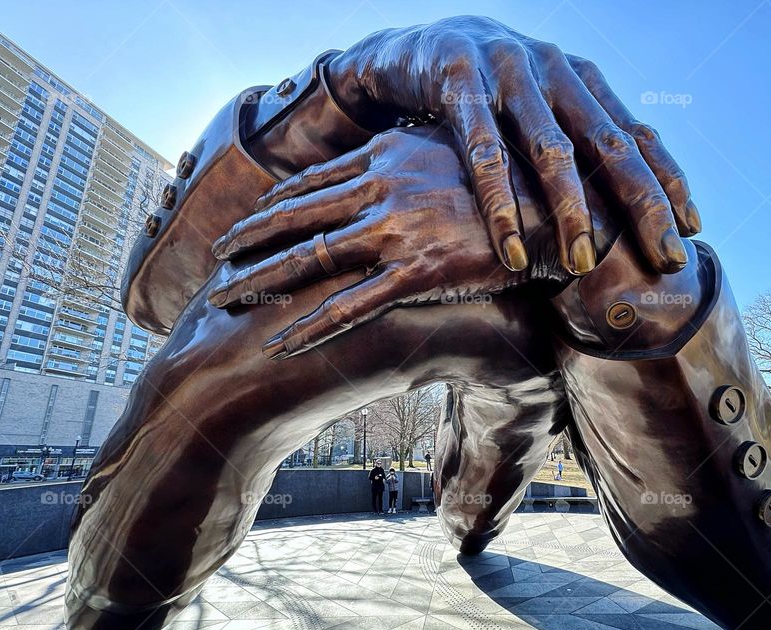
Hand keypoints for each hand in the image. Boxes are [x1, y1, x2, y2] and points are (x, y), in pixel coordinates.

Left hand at [210, 127, 550, 358]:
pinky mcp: (417, 275)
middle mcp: (381, 190)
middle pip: (294, 218)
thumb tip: (378, 152)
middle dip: (246, 241)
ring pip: (310, 260)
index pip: (310, 182)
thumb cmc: (508, 176)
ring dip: (260, 280)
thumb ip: (405, 151)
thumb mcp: (450, 146)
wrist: (558, 205)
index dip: (270, 204)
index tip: (245, 222)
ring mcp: (396, 233)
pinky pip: (350, 306)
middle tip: (213, 260)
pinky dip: (309, 327)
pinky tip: (279, 343)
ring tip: (223, 299)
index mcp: (386, 158)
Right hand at [326, 15, 699, 274]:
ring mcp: (508, 75)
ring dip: (573, 211)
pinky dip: (500, 204)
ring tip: (584, 264)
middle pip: (610, 144)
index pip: (636, 133)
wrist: (408, 47)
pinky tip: (511, 249)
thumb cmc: (483, 91)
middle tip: (668, 257)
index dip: (668, 181)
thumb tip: (622, 201)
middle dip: (644, 204)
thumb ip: (572, 139)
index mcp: (579, 80)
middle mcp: (553, 72)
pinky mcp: (459, 84)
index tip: (693, 230)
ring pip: (551, 151)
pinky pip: (484, 153)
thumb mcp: (536, 106)